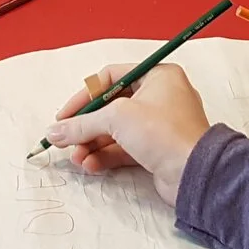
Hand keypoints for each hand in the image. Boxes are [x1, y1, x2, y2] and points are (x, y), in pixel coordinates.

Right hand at [44, 63, 211, 205]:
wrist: (194, 172)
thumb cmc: (161, 132)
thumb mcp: (116, 118)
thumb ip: (82, 123)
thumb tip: (54, 131)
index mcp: (157, 76)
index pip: (110, 78)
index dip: (84, 97)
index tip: (64, 117)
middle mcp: (160, 97)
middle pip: (111, 107)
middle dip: (86, 127)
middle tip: (65, 141)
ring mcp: (159, 125)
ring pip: (116, 131)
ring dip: (92, 144)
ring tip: (77, 159)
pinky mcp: (157, 149)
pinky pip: (125, 148)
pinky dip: (106, 156)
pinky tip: (90, 166)